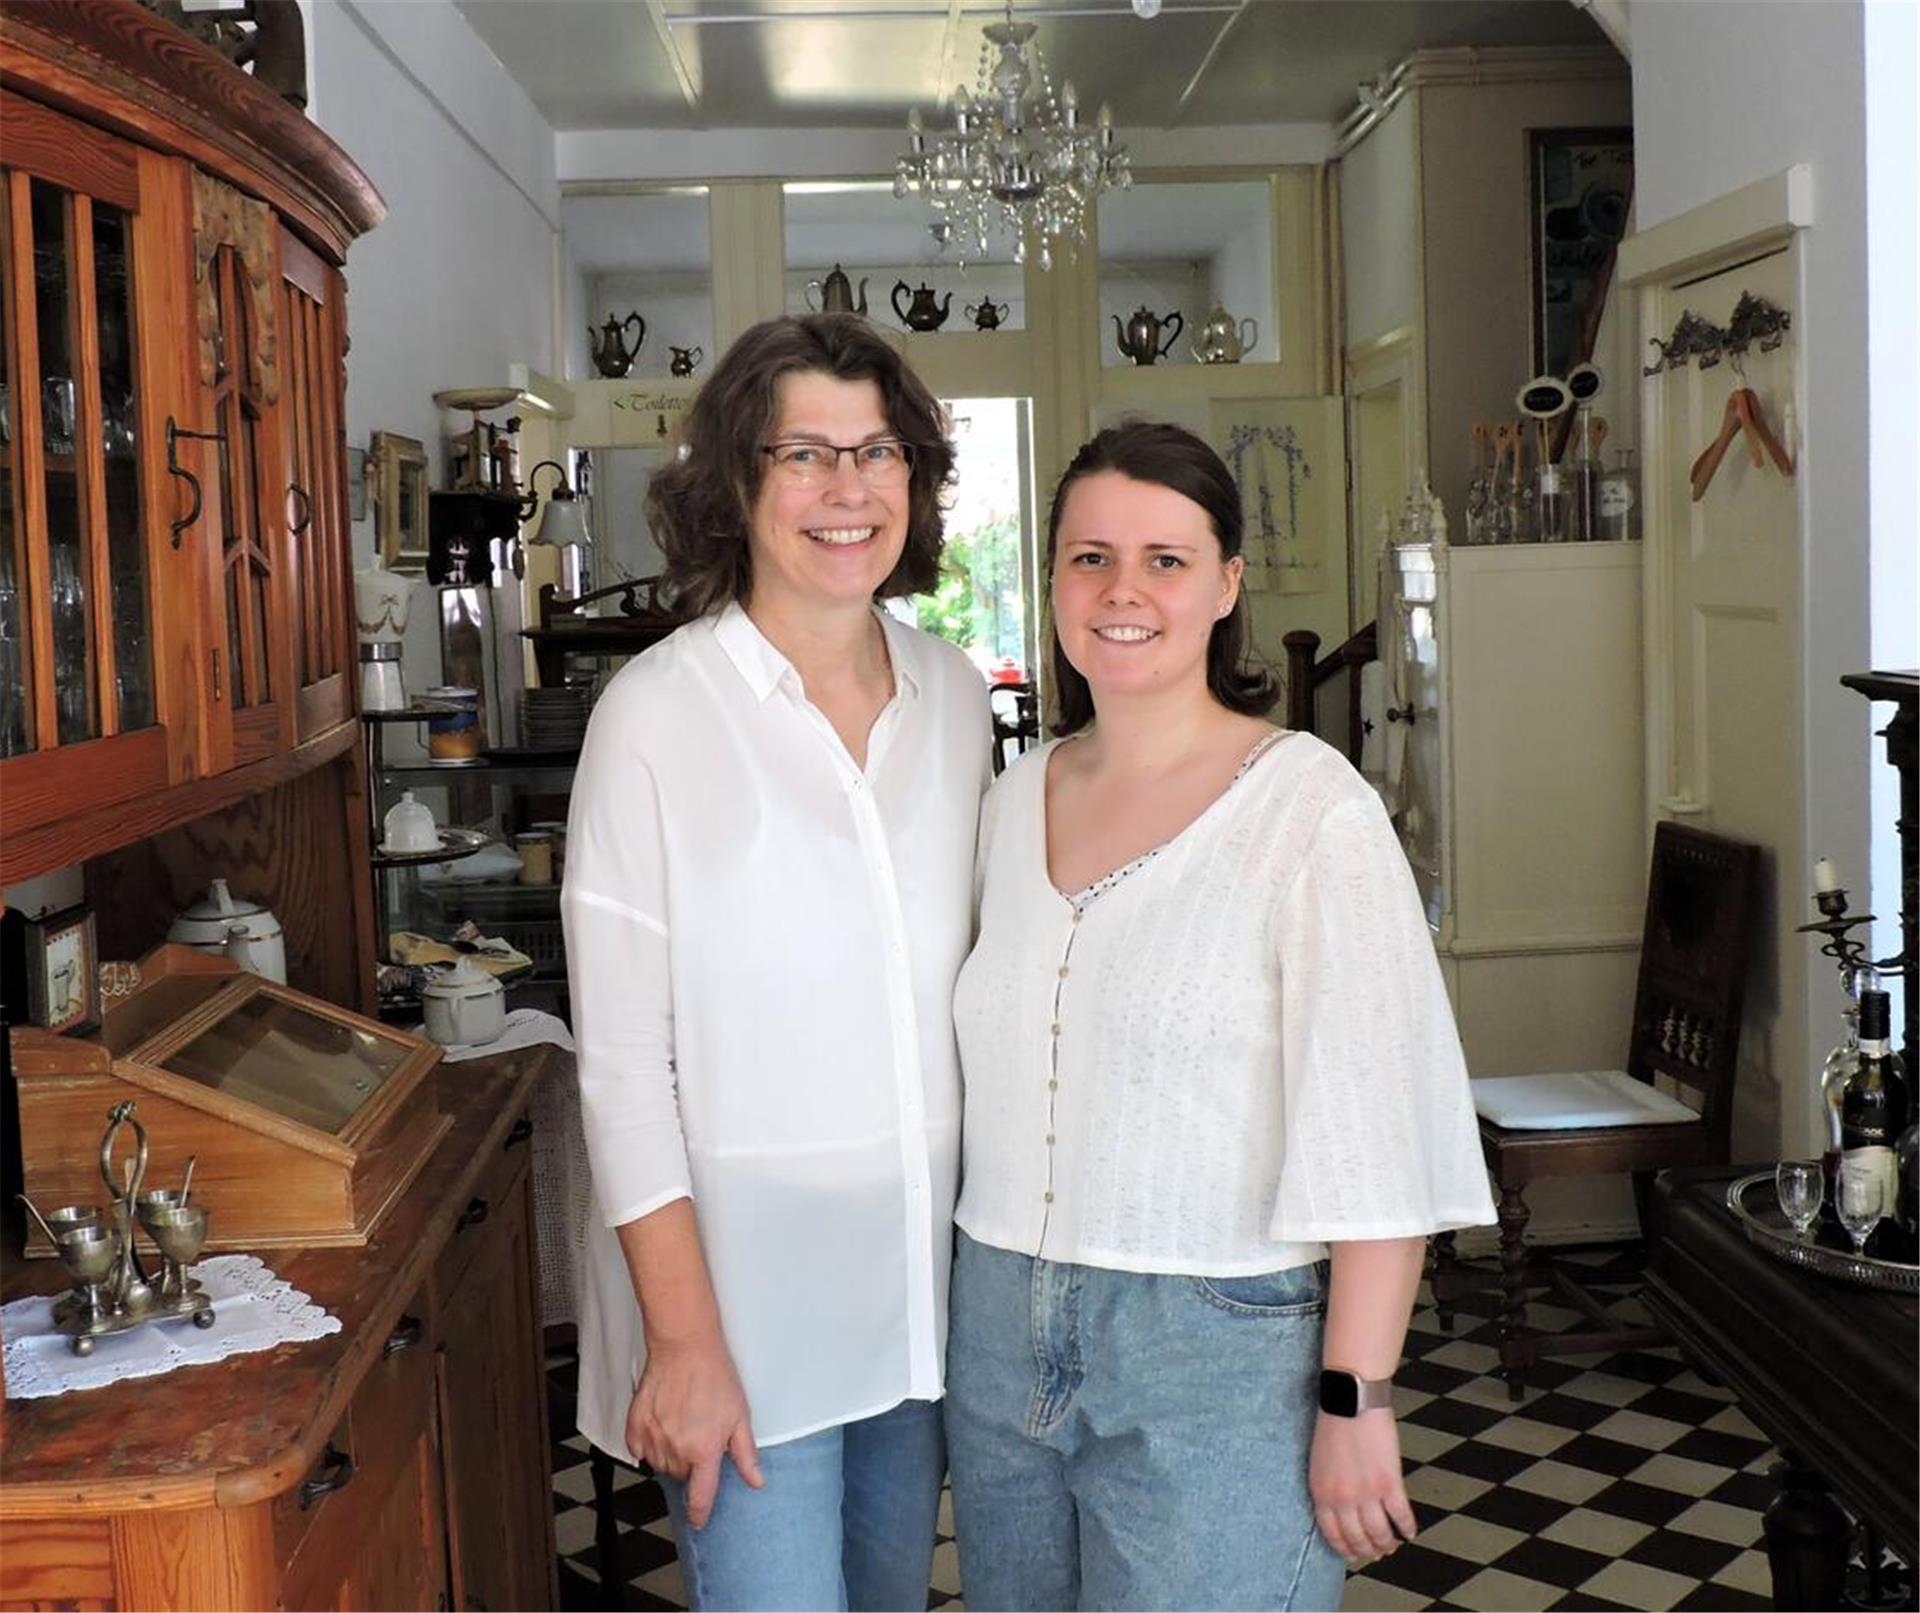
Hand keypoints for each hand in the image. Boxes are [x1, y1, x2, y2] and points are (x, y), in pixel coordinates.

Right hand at [625, 1332, 763, 1528]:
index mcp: (703, 1451)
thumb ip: (745, 1454)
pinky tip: (661, 1426)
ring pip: (660, 1464)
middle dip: (691, 1464)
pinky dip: (648, 1444)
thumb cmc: (714, 1376)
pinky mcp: (635, 1426)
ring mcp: (653, 1438)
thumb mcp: (740, 1416)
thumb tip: (756, 1481)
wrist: (684, 1347)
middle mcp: (676, 1449)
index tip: (699, 1520)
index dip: (700, 1513)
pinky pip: (639, 1450)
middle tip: (699, 1437)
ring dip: (671, 1455)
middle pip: (681, 1476)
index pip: (700, 1497)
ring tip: (682, 1425)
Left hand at [1309, 1410, 1415, 1564]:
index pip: (1333, 1534)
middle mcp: (1343, 1499)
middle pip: (1357, 1538)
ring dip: (1388, 1544)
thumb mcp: (1319, 1461)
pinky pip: (1401, 1517)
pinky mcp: (1390, 1484)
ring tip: (1392, 1545)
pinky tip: (1410, 1533)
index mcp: (1321, 1493)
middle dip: (1368, 1550)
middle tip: (1376, 1553)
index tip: (1352, 1555)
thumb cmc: (1333, 1424)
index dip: (1345, 1548)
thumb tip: (1342, 1510)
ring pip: (1380, 1534)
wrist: (1351, 1400)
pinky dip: (1407, 1529)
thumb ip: (1328, 1488)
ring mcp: (1367, 1494)